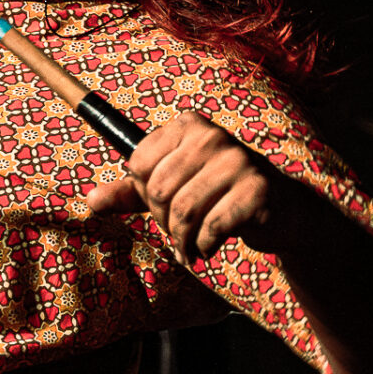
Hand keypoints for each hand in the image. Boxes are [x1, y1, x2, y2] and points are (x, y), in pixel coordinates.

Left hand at [86, 110, 297, 263]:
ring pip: (183, 212)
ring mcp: (238, 160)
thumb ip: (130, 192)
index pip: (138, 164)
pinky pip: (212, 228)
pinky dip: (204, 246)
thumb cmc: (218, 195)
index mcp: (187, 126)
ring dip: (181, 240)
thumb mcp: (172, 189)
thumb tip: (90, 200)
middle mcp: (212, 136)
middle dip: (163, 223)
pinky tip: (209, 248)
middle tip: (177, 234)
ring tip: (189, 247)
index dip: (143, 195)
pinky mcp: (258, 189)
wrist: (282, 211)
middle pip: (158, 191)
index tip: (161, 206)